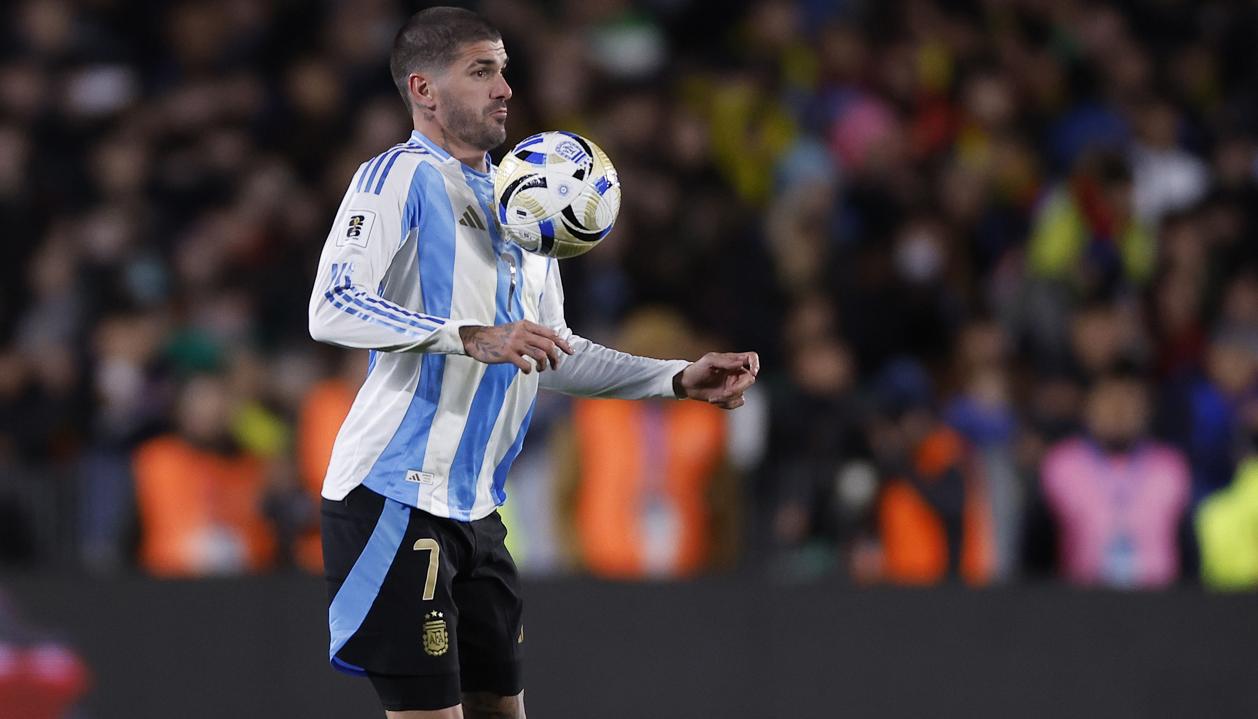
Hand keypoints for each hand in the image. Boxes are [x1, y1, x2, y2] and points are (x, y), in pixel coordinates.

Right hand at [459, 321, 573, 373]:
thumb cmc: (498, 336)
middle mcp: (523, 332)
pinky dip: (529, 370)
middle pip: (549, 345)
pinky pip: (525, 364)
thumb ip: (531, 333)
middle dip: (556, 358)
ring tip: (540, 370)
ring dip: (544, 365)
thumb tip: (550, 342)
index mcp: (526, 325)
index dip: (563, 343)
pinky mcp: (507, 354)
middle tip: (554, 366)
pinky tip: (527, 371)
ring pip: (540, 355)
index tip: (570, 352)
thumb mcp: (516, 329)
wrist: (477, 338)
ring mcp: (515, 343)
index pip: (551, 333)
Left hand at [674, 351, 759, 408]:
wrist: (687, 385)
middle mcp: (736, 372)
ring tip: (713, 398)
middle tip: (725, 392)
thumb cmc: (697, 369)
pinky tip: (714, 400)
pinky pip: (738, 403)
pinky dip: (727, 404)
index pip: (752, 357)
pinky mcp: (730, 396)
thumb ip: (726, 361)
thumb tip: (741, 362)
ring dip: (728, 398)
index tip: (752, 372)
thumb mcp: (709, 361)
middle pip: (750, 379)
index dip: (755, 364)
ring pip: (742, 394)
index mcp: (733, 361)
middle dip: (737, 388)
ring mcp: (734, 385)